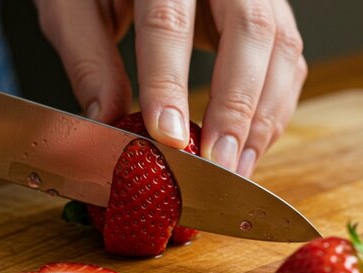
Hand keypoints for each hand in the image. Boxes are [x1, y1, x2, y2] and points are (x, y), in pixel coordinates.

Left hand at [35, 0, 306, 176]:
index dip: (169, 83)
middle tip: (217, 163)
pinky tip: (250, 144)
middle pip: (249, 31)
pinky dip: (273, 108)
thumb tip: (107, 119)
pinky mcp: (269, 11)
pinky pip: (287, 59)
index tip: (167, 136)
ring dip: (262, 116)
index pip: (169, 23)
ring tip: (235, 166)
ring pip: (280, 47)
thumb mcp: (75, 8)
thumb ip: (88, 58)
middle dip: (236, 106)